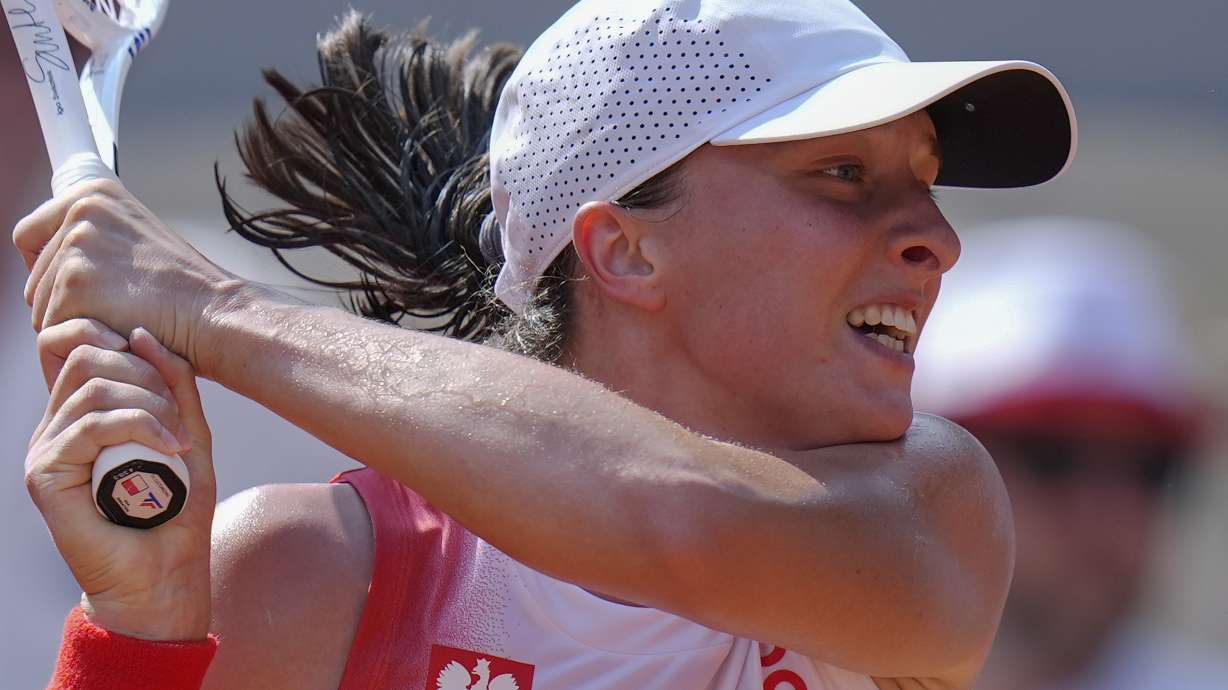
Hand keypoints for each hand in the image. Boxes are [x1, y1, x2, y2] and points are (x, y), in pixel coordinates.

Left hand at [12, 178, 245, 376]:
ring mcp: (77, 246)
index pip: (29, 235)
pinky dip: (82, 337)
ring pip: (40, 304)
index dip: (48, 267)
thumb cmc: (182, 287)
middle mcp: (81, 210)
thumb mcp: (135, 238)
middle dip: (62, 300)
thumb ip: (93, 236)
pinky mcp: (75, 283)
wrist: (212, 311)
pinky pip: (52, 326)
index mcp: (94, 193)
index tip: (80, 286)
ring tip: (120, 316)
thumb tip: (51, 252)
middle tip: (113, 307)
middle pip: (34, 275)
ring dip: (72, 320)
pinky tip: (116, 329)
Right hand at [26, 318, 216, 639]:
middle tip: (179, 418)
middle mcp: (58, 425)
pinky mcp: (46, 474)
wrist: (162, 575)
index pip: (76, 343)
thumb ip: (173, 386)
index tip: (158, 363)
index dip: (113, 335)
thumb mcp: (187, 434)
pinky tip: (171, 448)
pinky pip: (91, 425)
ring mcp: (47, 448)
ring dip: (150, 404)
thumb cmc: (176, 511)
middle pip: (87, 355)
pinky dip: (140, 427)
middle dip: (145, 373)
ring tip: (179, 442)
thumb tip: (141, 334)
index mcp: (83, 412)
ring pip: (92, 386)